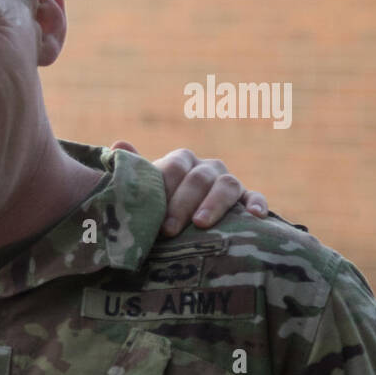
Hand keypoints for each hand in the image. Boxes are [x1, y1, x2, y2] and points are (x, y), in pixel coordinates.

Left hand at [113, 141, 267, 237]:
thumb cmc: (160, 205)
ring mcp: (228, 182)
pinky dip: (257, 203)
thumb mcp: (147, 188)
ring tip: (201, 224)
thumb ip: (136, 171)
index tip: (153, 210)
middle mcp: (206, 168)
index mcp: (181, 162)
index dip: (165, 187)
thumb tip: (118, 145)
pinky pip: (255, 197)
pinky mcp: (246, 199)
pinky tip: (255, 216)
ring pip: (227, 185)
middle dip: (182, 203)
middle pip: (199, 178)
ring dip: (214, 204)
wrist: (185, 221)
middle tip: (168, 229)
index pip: (175, 166)